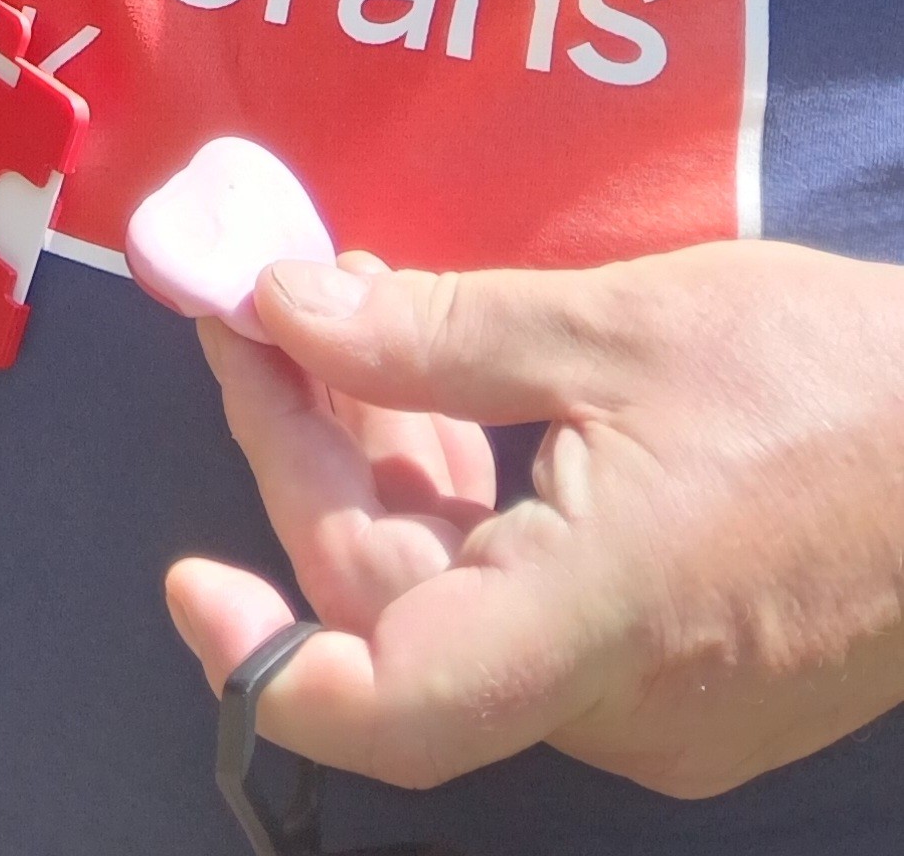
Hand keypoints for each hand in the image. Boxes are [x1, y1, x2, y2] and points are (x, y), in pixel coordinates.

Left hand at [167, 239, 903, 799]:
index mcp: (595, 628)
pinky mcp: (683, 669)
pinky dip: (464, 494)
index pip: (393, 708)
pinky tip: (424, 383)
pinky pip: (529, 598)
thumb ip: (432, 332)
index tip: (185, 580)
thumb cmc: (829, 383)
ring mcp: (655, 699)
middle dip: (308, 460)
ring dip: (380, 464)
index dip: (269, 662)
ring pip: (462, 598)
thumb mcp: (614, 325)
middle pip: (404, 612)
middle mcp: (616, 702)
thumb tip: (282, 305)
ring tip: (321, 318)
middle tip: (249, 321)